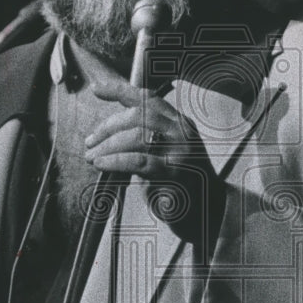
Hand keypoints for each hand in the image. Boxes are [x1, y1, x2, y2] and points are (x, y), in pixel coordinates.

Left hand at [84, 79, 224, 244]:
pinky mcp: (176, 173)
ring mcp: (181, 151)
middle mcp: (182, 131)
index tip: (96, 90)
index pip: (147, 98)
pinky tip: (102, 164)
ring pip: (137, 135)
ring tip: (93, 157)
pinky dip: (115, 161)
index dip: (119, 91)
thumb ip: (143, 142)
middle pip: (138, 114)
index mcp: (179, 123)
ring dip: (108, 145)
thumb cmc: (182, 186)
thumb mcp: (163, 155)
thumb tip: (107, 137)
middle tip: (91, 142)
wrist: (211, 212)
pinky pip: (139, 161)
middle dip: (108, 127)